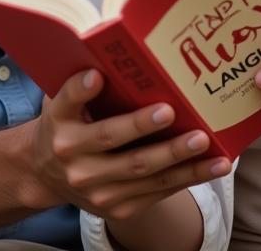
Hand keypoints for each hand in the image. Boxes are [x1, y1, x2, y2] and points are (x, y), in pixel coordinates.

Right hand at [28, 68, 231, 221]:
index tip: (96, 76)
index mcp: (60, 127)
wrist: (47, 174)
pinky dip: (188, 178)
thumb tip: (110, 52)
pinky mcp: (118, 208)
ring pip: (144, 174)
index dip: (81, 90)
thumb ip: (81, 83)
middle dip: (144, 127)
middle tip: (171, 111)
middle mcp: (76, 162)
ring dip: (179, 159)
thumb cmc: (66, 124)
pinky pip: (158, 192)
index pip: (68, 103)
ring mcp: (98, 191)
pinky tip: (212, 165)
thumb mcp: (62, 101)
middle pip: (113, 141)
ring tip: (205, 142)